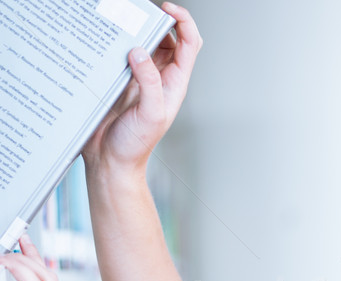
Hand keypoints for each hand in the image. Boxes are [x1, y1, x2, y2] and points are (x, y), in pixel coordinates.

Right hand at [82, 3, 201, 173]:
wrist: (111, 161)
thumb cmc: (135, 146)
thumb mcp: (150, 115)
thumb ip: (150, 83)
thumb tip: (140, 52)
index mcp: (174, 84)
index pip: (189, 44)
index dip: (183, 21)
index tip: (166, 9)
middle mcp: (160, 77)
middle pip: (170, 37)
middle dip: (159, 20)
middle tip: (138, 14)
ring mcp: (140, 77)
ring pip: (146, 42)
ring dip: (137, 29)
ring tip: (122, 23)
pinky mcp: (120, 79)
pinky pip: (122, 52)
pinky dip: (118, 41)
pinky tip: (106, 39)